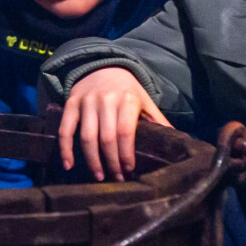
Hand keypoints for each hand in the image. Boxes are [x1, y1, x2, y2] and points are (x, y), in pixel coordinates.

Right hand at [57, 66, 170, 180]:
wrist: (103, 67)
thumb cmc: (127, 90)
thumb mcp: (145, 101)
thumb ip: (158, 121)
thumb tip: (180, 142)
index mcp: (127, 99)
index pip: (125, 132)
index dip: (125, 154)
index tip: (128, 170)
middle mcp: (105, 99)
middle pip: (106, 138)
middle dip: (111, 162)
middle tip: (116, 178)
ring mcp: (86, 102)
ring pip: (86, 137)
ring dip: (92, 160)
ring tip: (99, 176)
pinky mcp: (70, 104)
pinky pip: (66, 130)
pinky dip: (65, 149)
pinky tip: (69, 165)